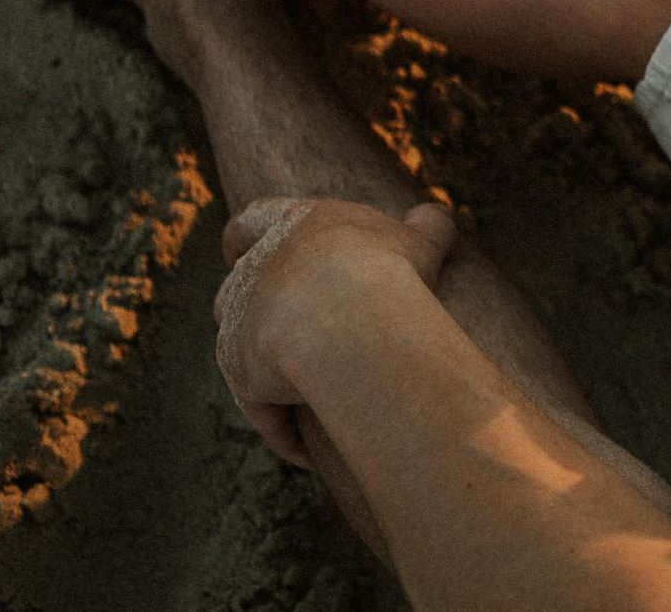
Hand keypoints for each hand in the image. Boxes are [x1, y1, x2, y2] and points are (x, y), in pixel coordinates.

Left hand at [212, 196, 460, 467]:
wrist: (350, 318)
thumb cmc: (386, 270)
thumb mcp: (418, 242)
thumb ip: (425, 227)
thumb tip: (433, 218)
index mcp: (291, 227)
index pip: (252, 221)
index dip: (248, 234)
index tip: (237, 246)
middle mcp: (255, 271)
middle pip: (237, 287)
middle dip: (256, 306)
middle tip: (286, 326)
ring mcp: (241, 322)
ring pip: (240, 348)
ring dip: (267, 369)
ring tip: (308, 396)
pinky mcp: (242, 373)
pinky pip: (262, 408)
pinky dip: (283, 429)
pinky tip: (310, 452)